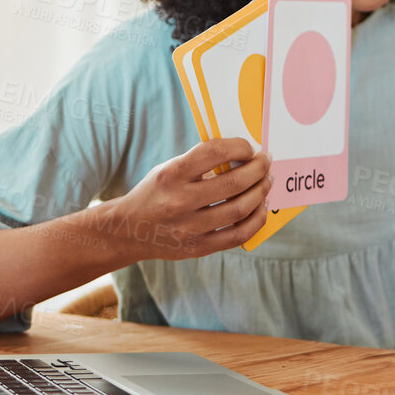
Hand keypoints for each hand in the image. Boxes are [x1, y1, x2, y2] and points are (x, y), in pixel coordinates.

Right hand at [96, 137, 272, 261]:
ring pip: (239, 210)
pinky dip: (256, 220)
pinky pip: (238, 235)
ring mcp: (189, 228)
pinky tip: (261, 208)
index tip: (249, 147)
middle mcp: (179, 201)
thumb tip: (242, 155)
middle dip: (258, 169)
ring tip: (267, 182)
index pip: (213, 152)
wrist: (127, 231)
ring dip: (261, 192)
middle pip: (233, 183)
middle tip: (266, 161)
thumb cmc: (155, 193)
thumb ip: (199, 162)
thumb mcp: (167, 169)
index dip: (238, 147)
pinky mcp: (198, 248)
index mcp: (171, 175)